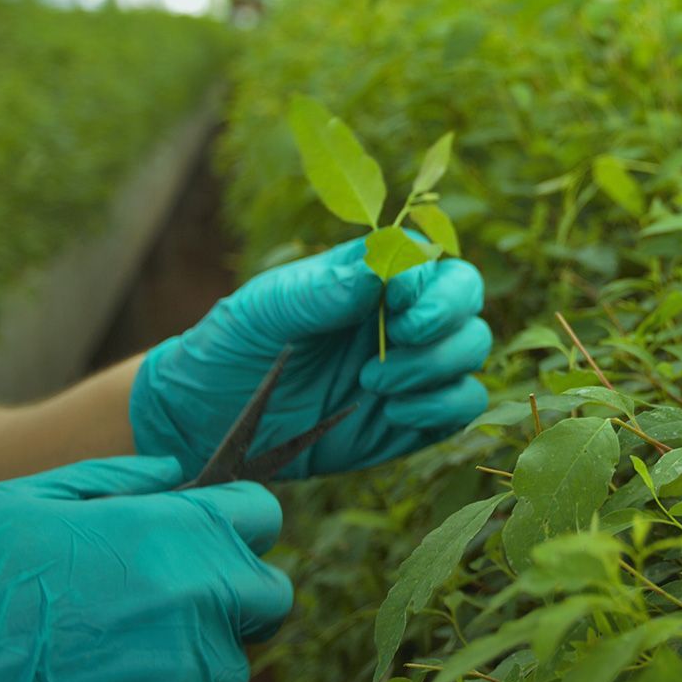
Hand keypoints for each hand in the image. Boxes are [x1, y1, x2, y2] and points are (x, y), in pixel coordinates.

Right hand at [0, 456, 289, 681]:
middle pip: (264, 594)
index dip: (232, 525)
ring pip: (231, 663)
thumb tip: (177, 469)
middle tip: (162, 610)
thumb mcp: (24, 501)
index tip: (202, 541)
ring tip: (113, 663)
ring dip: (192, 661)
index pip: (261, 514)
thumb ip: (116, 479)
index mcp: (173, 531)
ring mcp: (194, 673)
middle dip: (227, 596)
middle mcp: (199, 598)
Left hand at [130, 238, 490, 479]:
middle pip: (466, 298)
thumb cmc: (231, 349)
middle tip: (398, 338)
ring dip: (436, 365)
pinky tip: (392, 412)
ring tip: (373, 381)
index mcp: (368, 277)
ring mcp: (412, 366)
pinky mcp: (416, 417)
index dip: (425, 278)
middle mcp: (399, 317)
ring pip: (472, 349)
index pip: (428, 259)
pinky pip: (463, 404)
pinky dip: (441, 407)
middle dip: (443, 319)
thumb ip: (318, 292)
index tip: (393, 301)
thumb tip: (375, 274)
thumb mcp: (260, 310)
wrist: (209, 422)